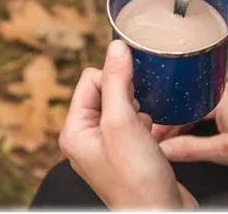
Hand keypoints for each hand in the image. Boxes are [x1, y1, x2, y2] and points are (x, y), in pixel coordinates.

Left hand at [59, 40, 196, 208]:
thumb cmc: (137, 181)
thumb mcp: (123, 123)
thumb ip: (116, 82)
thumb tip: (116, 46)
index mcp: (75, 130)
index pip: (90, 79)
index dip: (114, 78)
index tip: (133, 92)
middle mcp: (87, 137)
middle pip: (107, 90)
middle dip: (129, 97)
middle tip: (138, 118)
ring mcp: (107, 146)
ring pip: (124, 105)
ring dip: (140, 111)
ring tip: (145, 133)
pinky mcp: (127, 152)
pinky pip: (135, 122)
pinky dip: (147, 124)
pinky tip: (153, 139)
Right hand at [154, 81, 227, 173]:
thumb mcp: (225, 150)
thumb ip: (191, 149)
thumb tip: (165, 151)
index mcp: (218, 97)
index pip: (181, 109)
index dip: (165, 124)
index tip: (154, 136)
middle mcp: (226, 90)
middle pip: (190, 105)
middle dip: (174, 121)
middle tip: (161, 137)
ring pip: (202, 105)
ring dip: (188, 119)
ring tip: (176, 134)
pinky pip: (214, 106)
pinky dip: (202, 118)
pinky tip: (200, 128)